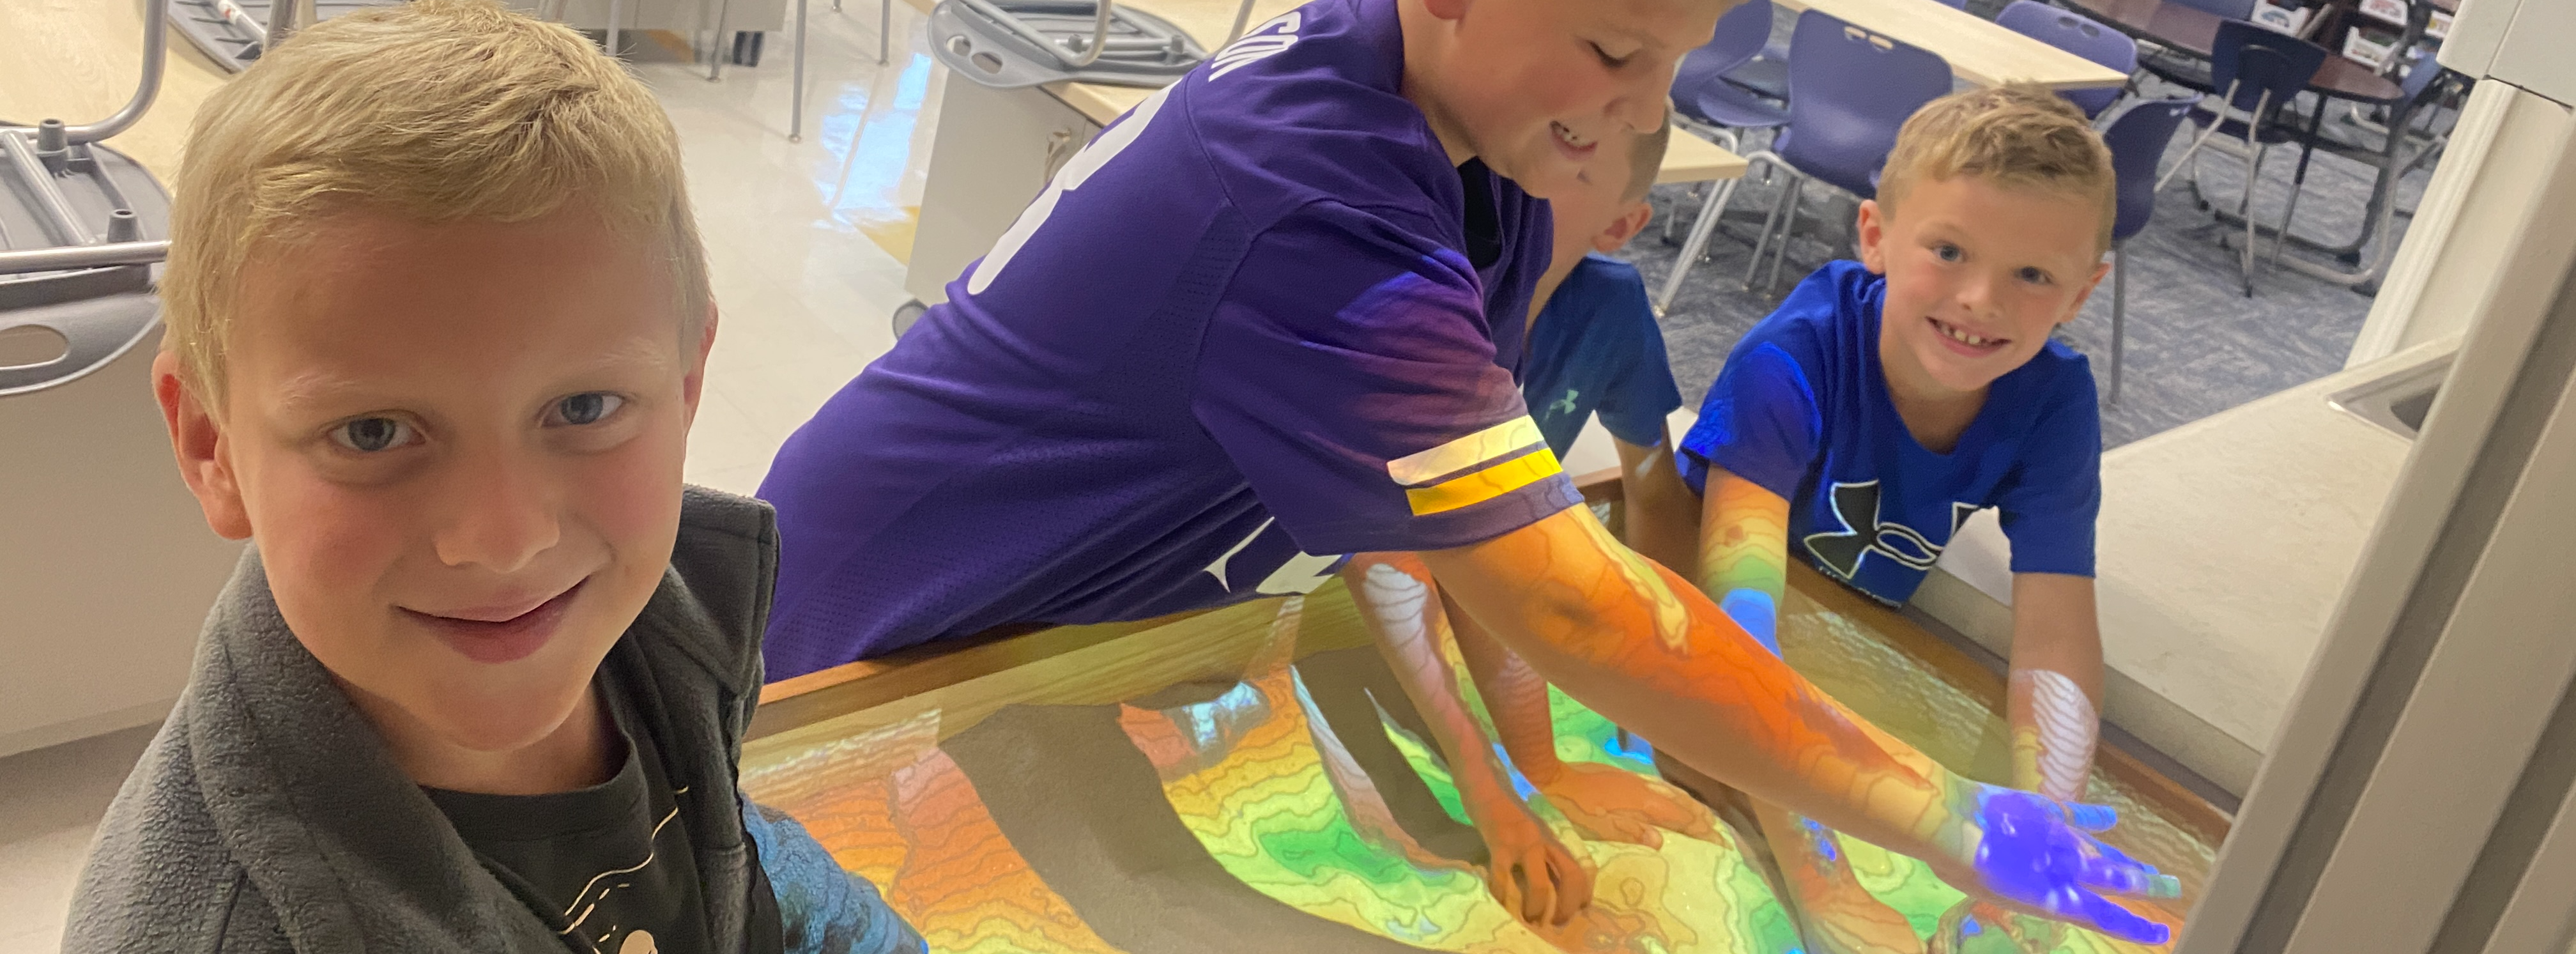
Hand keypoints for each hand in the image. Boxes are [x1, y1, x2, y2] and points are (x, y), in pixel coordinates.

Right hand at [1461, 784, 1592, 927]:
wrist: (1485, 779)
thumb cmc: (1507, 803)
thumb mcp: (1533, 824)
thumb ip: (1542, 844)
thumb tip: (1547, 872)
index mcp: (1554, 836)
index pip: (1580, 867)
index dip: (1583, 893)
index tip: (1578, 909)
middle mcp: (1545, 839)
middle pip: (1571, 877)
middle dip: (1567, 906)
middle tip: (1555, 922)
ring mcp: (1524, 842)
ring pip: (1541, 884)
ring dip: (1537, 907)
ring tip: (1529, 917)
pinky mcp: (1500, 843)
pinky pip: (1503, 878)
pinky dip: (1502, 895)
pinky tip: (1500, 902)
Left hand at [1532, 761, 1722, 849]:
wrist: (1550, 781)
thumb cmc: (1574, 812)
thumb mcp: (1601, 829)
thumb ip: (1632, 833)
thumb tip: (1662, 841)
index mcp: (1643, 803)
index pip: (1682, 818)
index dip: (1702, 830)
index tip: (1721, 842)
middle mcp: (1644, 788)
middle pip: (1681, 803)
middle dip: (1702, 817)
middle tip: (1720, 832)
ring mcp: (1634, 779)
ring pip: (1671, 792)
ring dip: (1690, 804)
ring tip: (1704, 815)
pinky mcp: (1624, 776)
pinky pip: (1658, 785)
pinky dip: (1673, 794)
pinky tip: (1671, 798)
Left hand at [1929, 786, 2179, 945]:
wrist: (1952, 825)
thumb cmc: (1960, 867)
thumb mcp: (1993, 894)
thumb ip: (2022, 892)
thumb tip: (2033, 888)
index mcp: (2054, 899)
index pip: (2106, 917)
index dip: (2135, 927)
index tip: (2161, 932)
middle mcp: (2067, 870)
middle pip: (2118, 882)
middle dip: (2147, 887)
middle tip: (2173, 889)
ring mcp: (2061, 839)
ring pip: (2105, 853)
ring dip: (2130, 861)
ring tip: (2154, 869)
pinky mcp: (2048, 811)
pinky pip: (2078, 814)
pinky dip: (2096, 816)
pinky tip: (2114, 817)